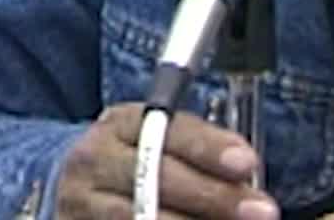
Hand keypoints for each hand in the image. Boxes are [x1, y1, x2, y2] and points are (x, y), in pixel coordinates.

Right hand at [54, 102, 280, 219]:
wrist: (73, 185)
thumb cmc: (136, 158)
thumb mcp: (158, 139)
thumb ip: (198, 153)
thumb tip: (248, 180)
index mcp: (123, 123)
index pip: (171, 131)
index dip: (210, 148)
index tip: (247, 163)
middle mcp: (96, 159)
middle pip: (158, 178)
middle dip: (215, 196)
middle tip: (260, 211)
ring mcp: (80, 202)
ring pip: (141, 216)